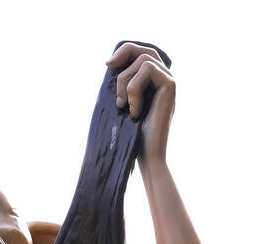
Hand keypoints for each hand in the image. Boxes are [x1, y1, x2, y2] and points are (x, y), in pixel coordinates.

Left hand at [107, 42, 174, 165]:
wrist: (147, 157)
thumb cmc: (133, 136)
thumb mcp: (123, 104)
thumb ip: (123, 84)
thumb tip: (110, 63)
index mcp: (154, 83)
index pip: (142, 54)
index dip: (125, 51)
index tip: (108, 64)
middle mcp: (164, 79)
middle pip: (145, 50)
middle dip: (124, 54)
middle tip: (108, 67)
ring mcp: (169, 81)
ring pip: (143, 60)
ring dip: (125, 82)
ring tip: (123, 106)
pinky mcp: (170, 85)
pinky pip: (148, 70)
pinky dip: (134, 89)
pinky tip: (134, 110)